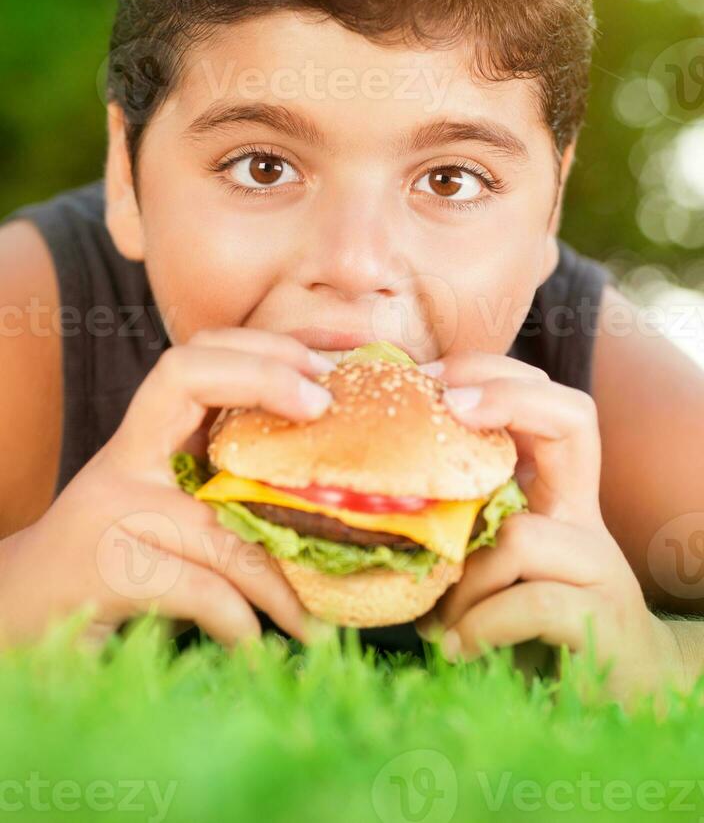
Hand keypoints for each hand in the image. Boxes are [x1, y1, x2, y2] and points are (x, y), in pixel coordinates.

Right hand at [0, 328, 336, 649]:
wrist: (18, 614)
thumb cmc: (111, 564)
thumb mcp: (166, 512)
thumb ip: (220, 489)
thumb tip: (323, 491)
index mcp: (143, 440)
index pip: (191, 357)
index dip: (258, 347)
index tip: (323, 366)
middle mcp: (124, 459)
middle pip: (187, 377)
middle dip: (265, 376)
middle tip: (327, 409)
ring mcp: (109, 508)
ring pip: (215, 510)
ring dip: (281, 573)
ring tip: (320, 615)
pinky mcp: (106, 569)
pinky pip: (200, 587)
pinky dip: (241, 622)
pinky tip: (258, 644)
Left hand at [415, 351, 683, 704]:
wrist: (619, 692)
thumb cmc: (534, 623)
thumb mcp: (494, 563)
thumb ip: (462, 527)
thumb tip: (372, 500)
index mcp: (558, 495)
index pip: (553, 408)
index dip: (501, 378)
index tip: (436, 381)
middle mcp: (584, 516)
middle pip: (574, 419)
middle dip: (506, 398)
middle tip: (446, 406)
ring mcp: (598, 565)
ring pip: (520, 535)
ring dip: (462, 579)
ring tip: (436, 620)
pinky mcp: (601, 620)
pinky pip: (528, 602)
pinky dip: (479, 626)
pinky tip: (456, 650)